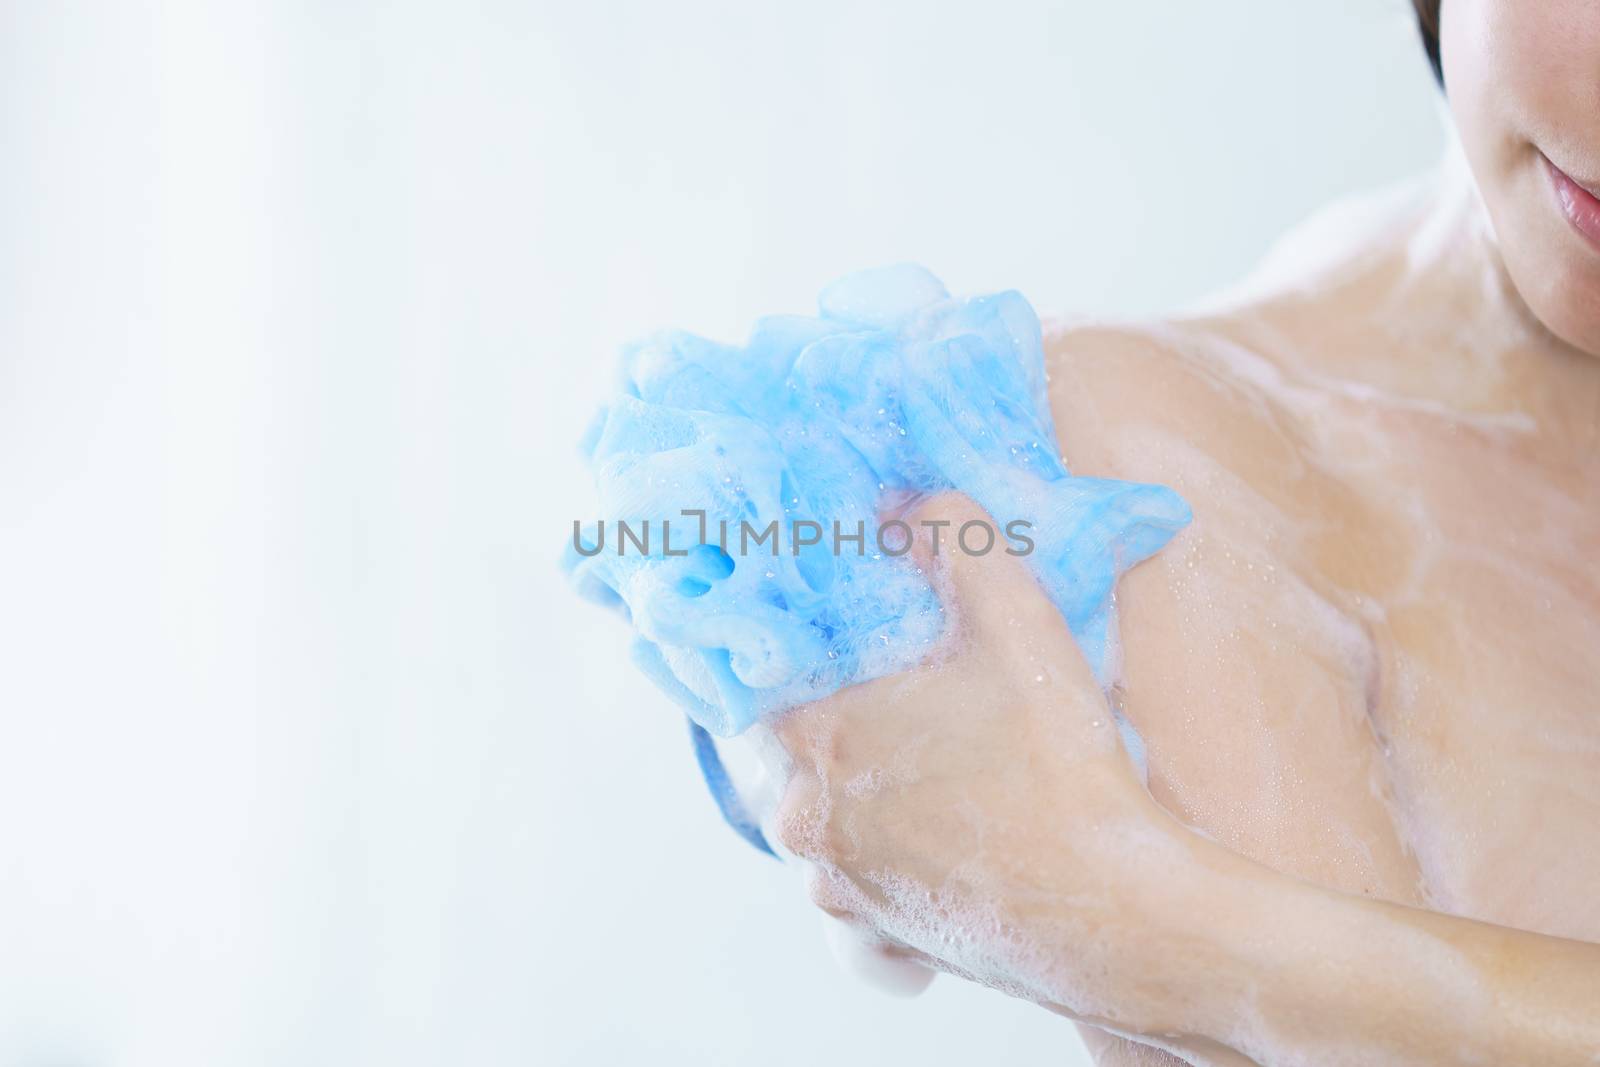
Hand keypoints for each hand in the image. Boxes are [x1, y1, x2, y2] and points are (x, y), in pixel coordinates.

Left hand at [770, 494, 1221, 1032]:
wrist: (1116, 914)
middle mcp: (805, 822)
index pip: (752, 679)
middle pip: (784, 751)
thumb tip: (914, 500)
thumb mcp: (1018, 622)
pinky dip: (882, 859)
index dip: (787, 652)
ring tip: (925, 767)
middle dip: (827, 721)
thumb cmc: (1062, 769)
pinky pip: (854, 885)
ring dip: (855, 792)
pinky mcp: (877, 937)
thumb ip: (957, 541)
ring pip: (819, 818)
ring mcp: (837, 889)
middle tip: (888, 698)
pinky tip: (939, 835)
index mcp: (816, 741)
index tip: (823, 639)